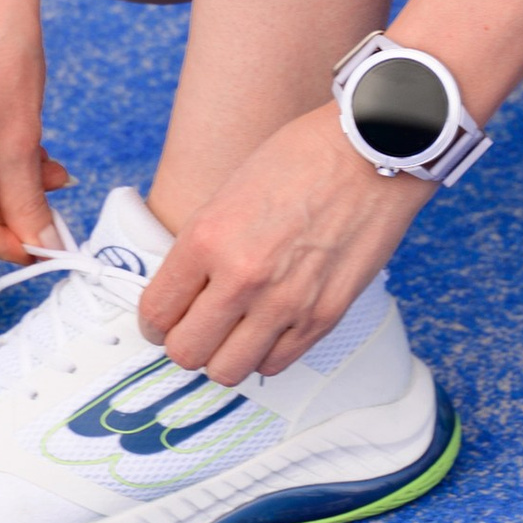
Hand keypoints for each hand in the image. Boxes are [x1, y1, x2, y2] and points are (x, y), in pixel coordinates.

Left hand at [141, 107, 423, 383]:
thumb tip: (185, 292)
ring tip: (231, 333)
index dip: (153, 321)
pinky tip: (266, 329)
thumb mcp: (228, 193)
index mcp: (207, 238)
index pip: (155, 311)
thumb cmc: (300, 158)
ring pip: (227, 370)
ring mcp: (285, 303)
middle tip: (194, 327)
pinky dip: (264, 353)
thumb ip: (202, 248)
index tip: (162, 318)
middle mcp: (241, 277)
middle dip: (184, 342)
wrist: (370, 152)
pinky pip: (275, 364)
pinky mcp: (323, 317)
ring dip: (222, 356)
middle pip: (185, 352)